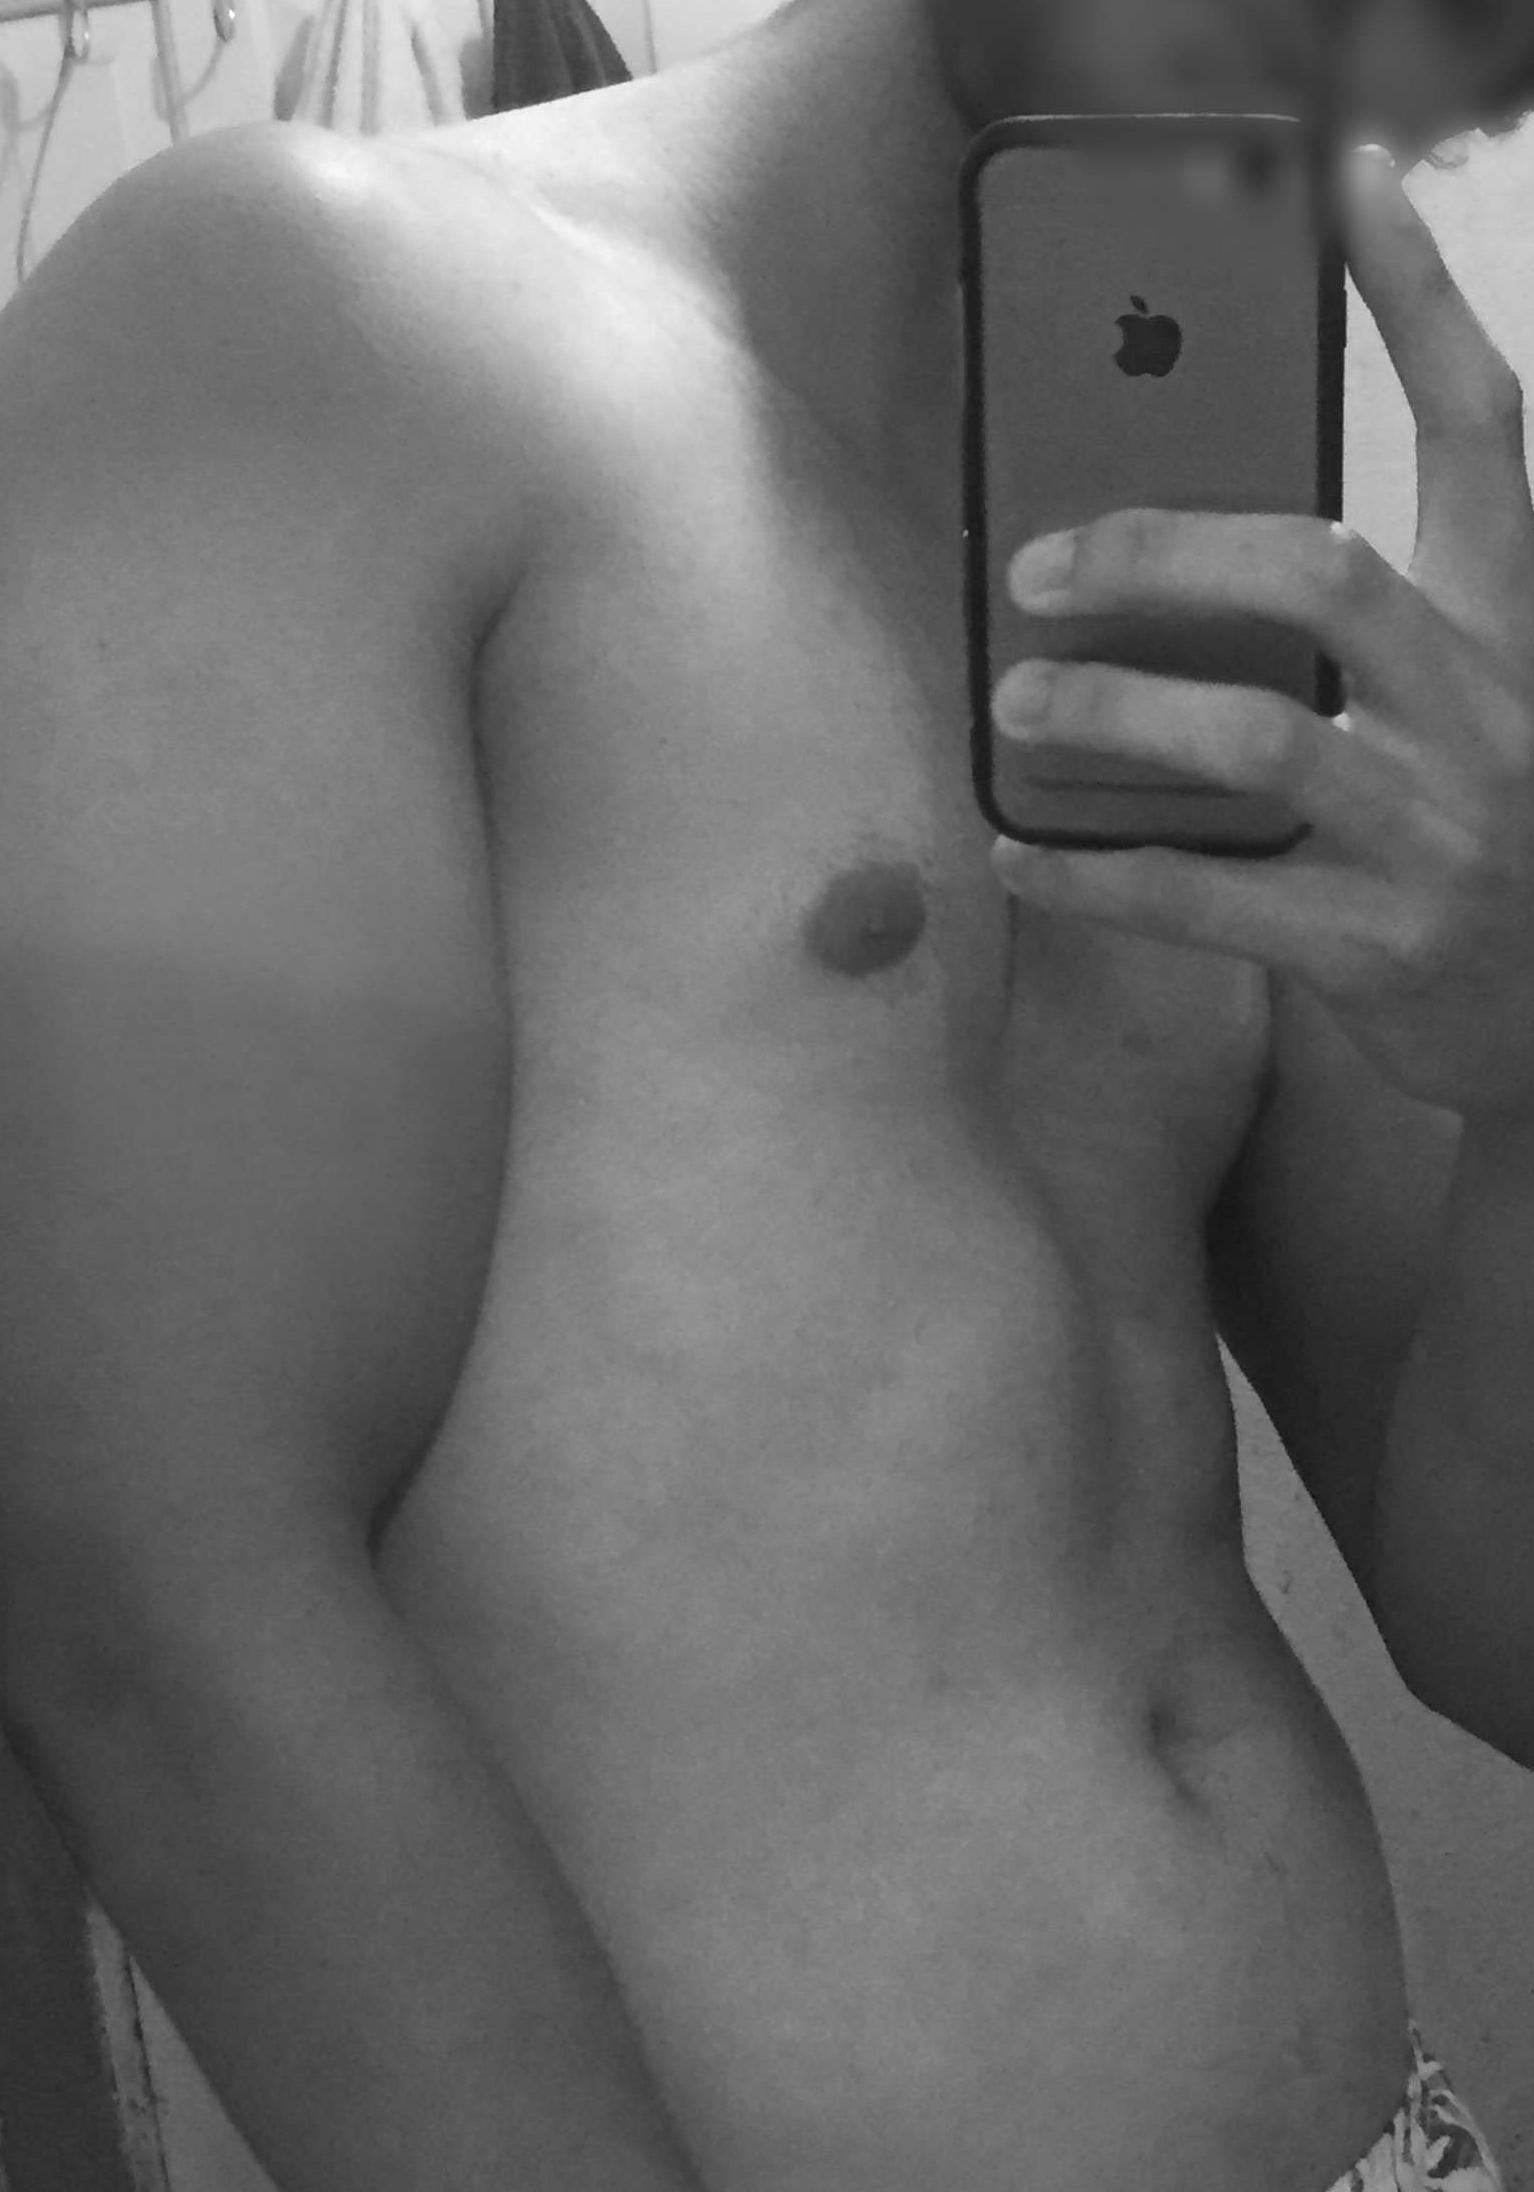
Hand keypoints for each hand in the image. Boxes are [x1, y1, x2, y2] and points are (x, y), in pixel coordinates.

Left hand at [989, 142, 1533, 1124]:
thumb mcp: (1450, 709)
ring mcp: (1441, 834)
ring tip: (1012, 704)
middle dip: (1164, 551)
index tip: (1348, 177)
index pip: (1485, 427)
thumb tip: (1158, 554)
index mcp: (1508, 628)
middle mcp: (1488, 711)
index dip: (1419, 295)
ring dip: (1113, 713)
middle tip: (1037, 568)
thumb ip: (1353, 630)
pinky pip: (1208, 896)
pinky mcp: (1380, 947)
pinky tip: (1019, 854)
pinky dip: (1095, 872)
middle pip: (1325, 571)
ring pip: (1258, 736)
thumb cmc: (1465, 842)